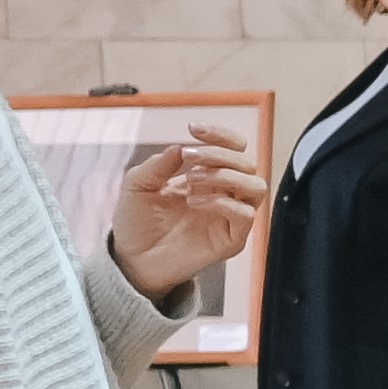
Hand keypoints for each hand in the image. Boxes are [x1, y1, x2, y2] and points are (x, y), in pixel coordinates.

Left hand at [109, 133, 267, 296]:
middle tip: (190, 157)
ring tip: (192, 178)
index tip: (194, 129)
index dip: (220, 136)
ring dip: (227, 176)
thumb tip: (181, 147)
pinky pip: (245, 215)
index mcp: (208, 177)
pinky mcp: (232, 240)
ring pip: (256, 186)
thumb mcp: (137, 184)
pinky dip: (222, 202)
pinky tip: (193, 202)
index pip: (233, 150)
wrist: (131, 259)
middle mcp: (225, 194)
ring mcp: (230, 217)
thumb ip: (159, 164)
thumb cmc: (136, 222)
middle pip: (248, 164)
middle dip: (220, 154)